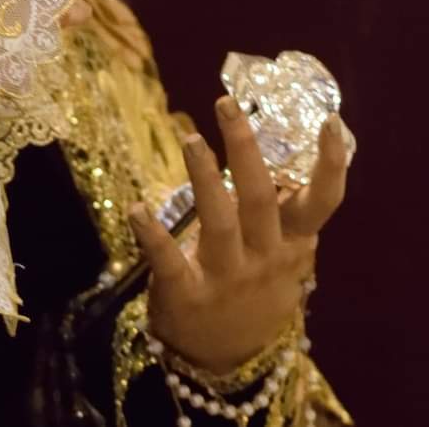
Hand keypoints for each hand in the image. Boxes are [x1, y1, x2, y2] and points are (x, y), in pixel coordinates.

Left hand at [130, 96, 349, 374]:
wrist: (228, 363)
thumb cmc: (255, 289)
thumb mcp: (283, 257)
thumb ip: (285, 213)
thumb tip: (288, 147)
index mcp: (292, 245)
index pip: (320, 203)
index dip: (330, 164)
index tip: (329, 121)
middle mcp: (264, 259)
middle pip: (261, 199)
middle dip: (245, 150)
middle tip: (225, 104)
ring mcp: (227, 278)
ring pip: (220, 223)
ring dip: (204, 178)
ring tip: (191, 137)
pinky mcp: (188, 295)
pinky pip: (169, 262)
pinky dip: (152, 234)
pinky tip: (137, 208)